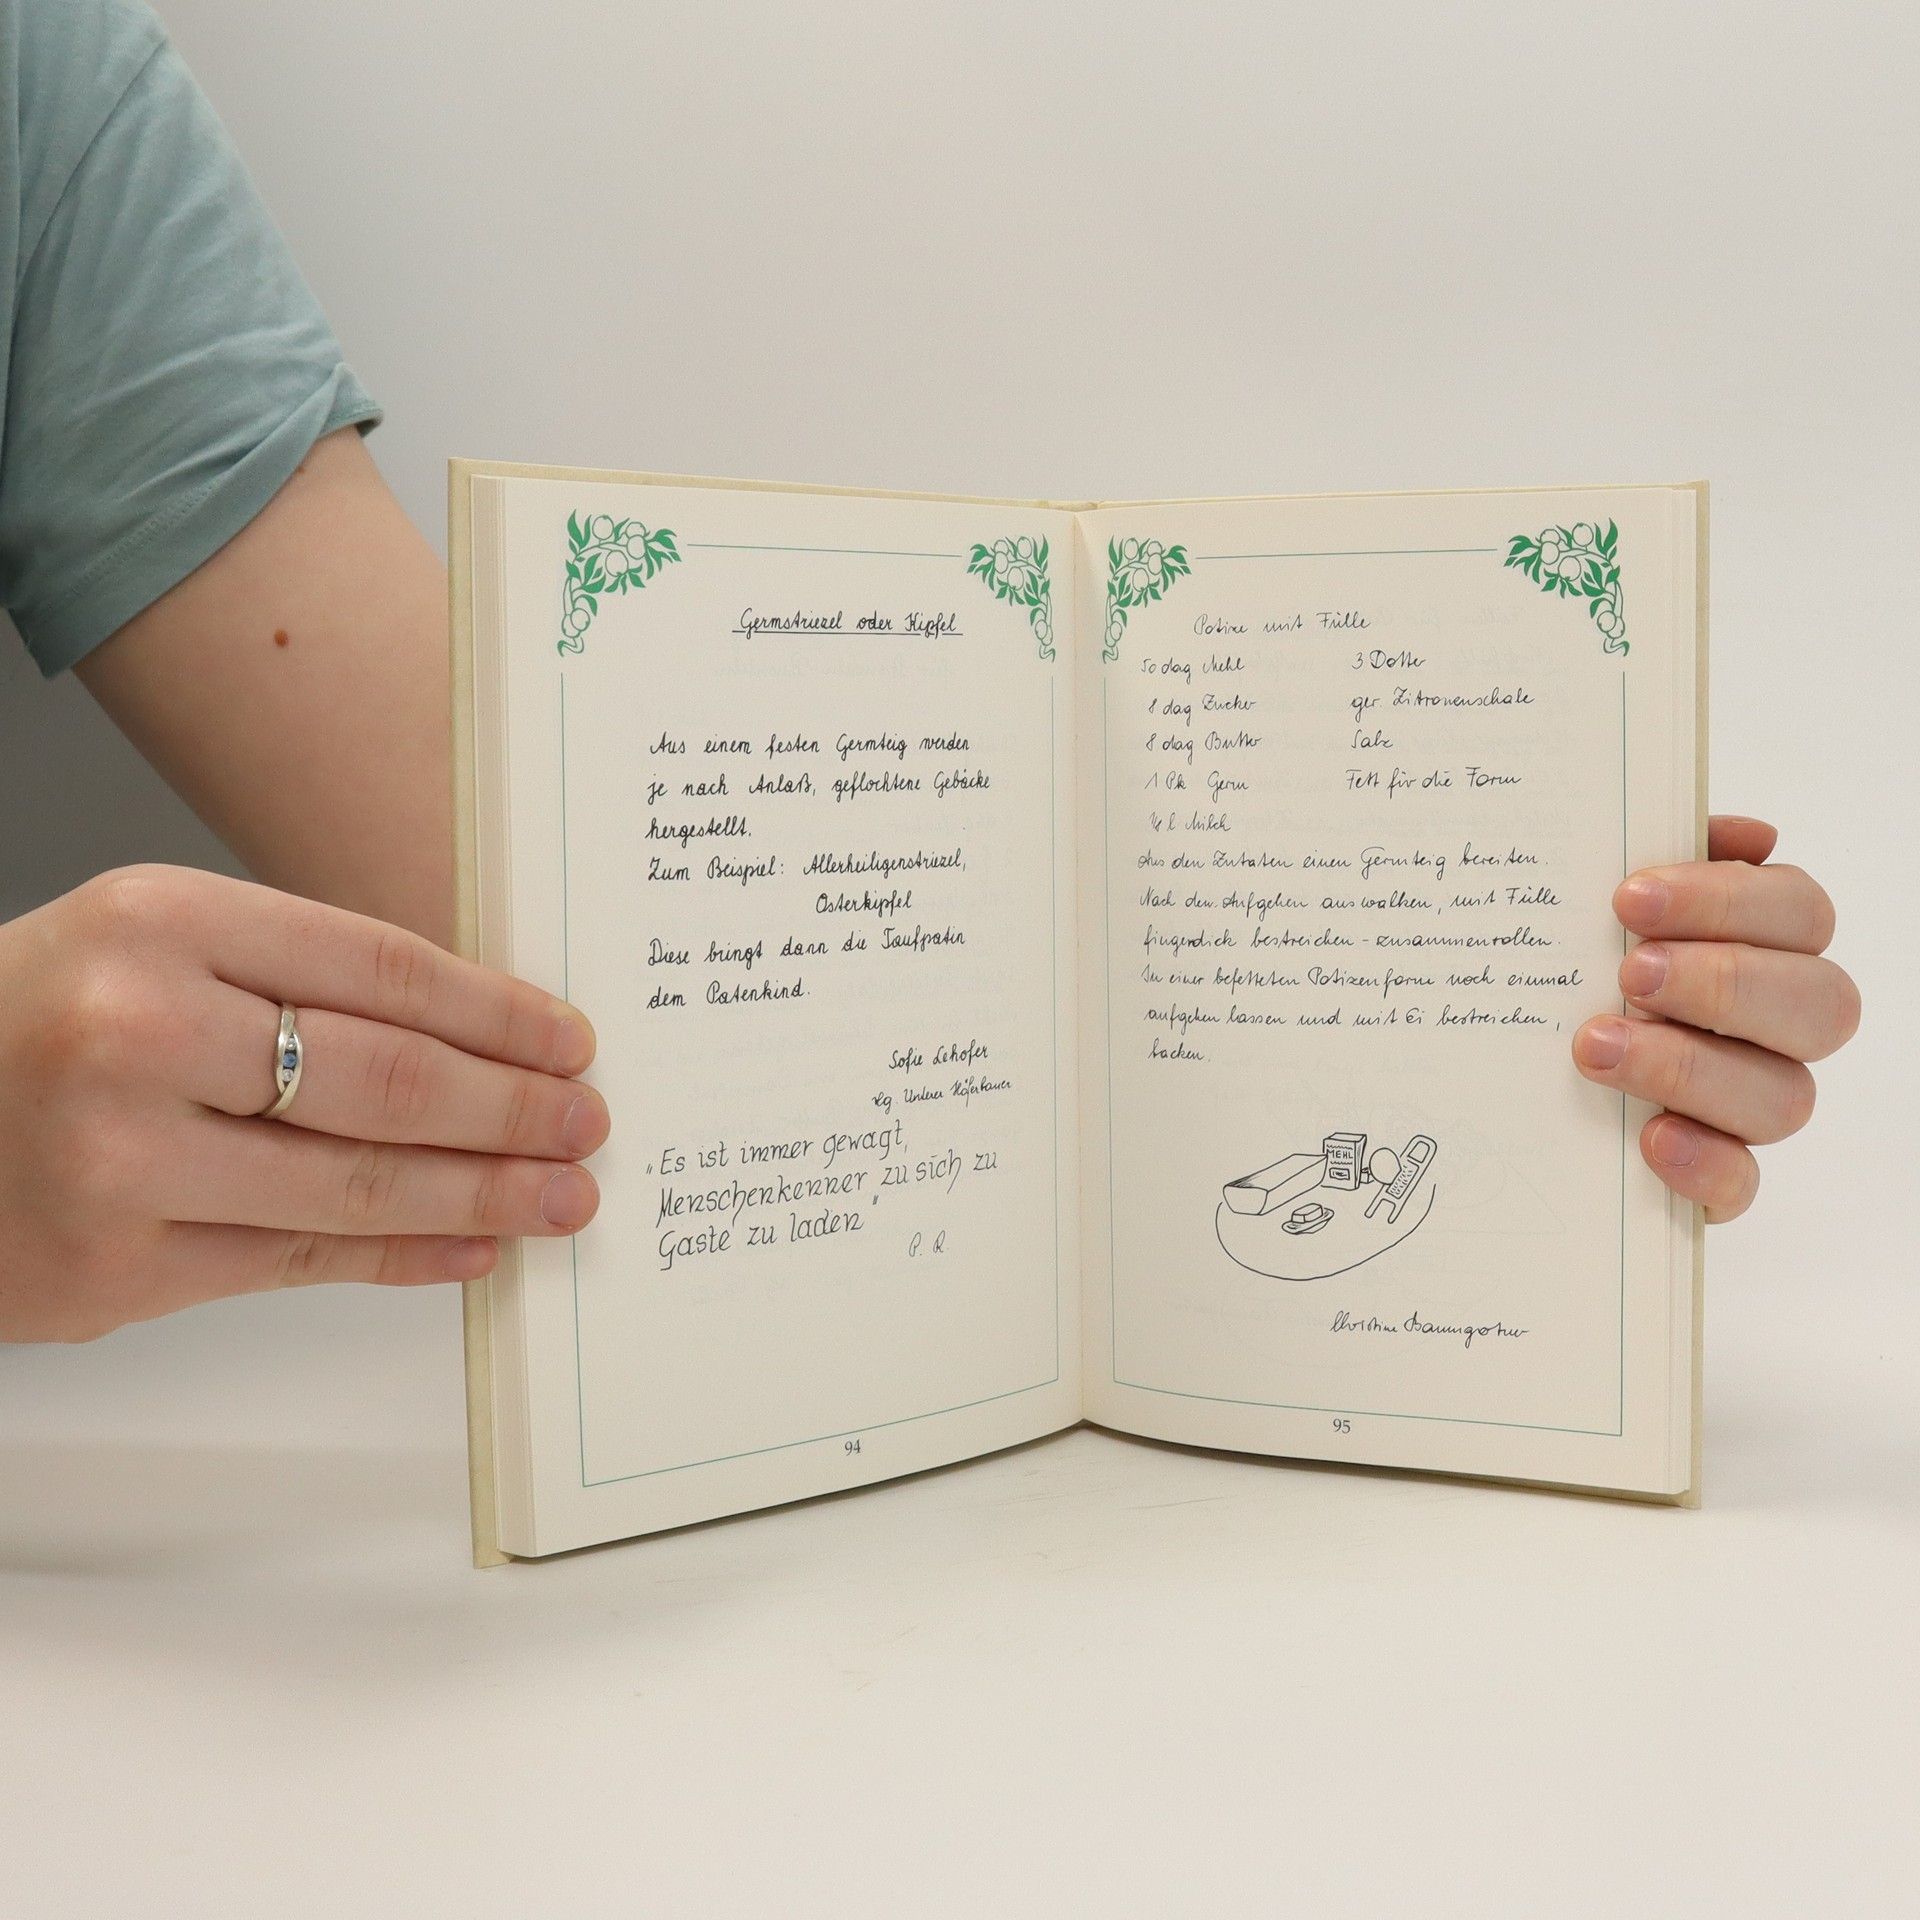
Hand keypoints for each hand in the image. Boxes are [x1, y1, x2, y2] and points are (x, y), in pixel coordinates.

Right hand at [0, 866, 608, 1341]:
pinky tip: (470, 1249)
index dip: (499, 1013)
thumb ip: (293, 977)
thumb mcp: (150, 944)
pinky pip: (299, 1262)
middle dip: (513, 1109)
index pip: (381, 968)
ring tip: (560, 1195)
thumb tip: (476, 1037)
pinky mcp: (111, 1271)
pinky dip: (402, 1256)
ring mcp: (120, 1159)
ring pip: (356, 1182)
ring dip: (483, 1195)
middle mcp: (137, 1031)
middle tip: (588, 1124)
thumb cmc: (29, 1021)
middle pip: (386, 1079)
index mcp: (160, 921)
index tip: (570, 1040)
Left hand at [1572, 816, 1858, 1222]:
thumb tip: (1740, 833)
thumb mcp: (1585, 904)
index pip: (1798, 910)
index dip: (1729, 898)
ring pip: (1784, 1097)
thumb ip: (1647, 857)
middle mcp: (1776, 1027)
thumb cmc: (1564, 964)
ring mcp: (1750, 1106)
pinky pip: (1742, 1184)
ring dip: (1691, 1067)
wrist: (1503, 1077)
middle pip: (1819, 1002)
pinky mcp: (1715, 1179)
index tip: (1629, 897)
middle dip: (1723, 982)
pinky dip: (1703, 1162)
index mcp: (1761, 943)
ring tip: (1592, 1046)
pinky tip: (1648, 1137)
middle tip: (1628, 972)